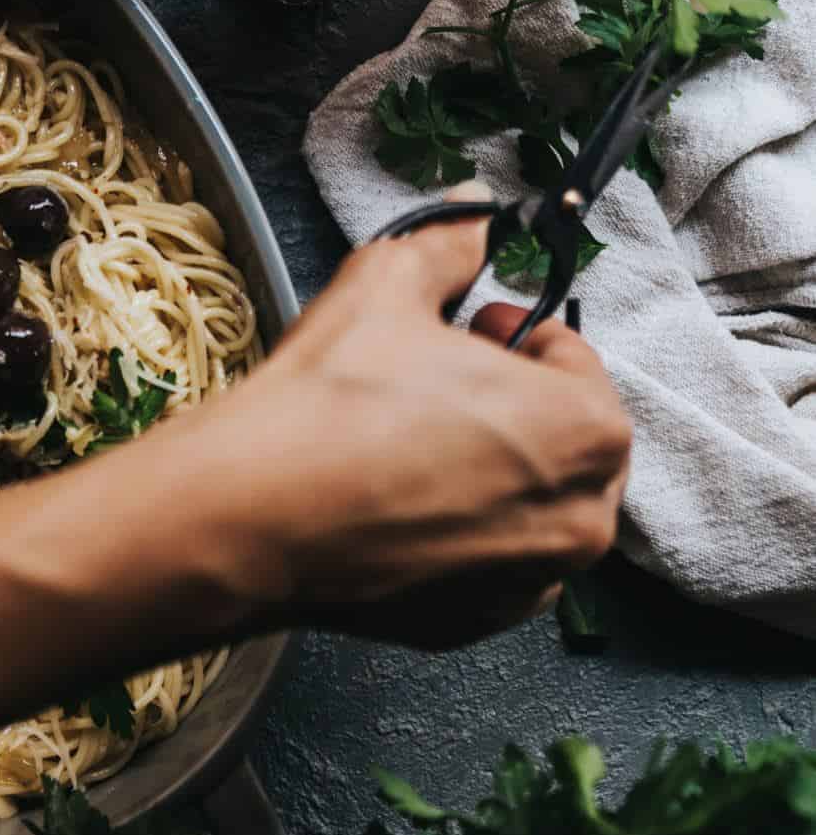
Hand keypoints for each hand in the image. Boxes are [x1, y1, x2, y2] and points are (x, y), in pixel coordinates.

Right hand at [204, 203, 630, 648]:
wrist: (247, 518)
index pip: (576, 361)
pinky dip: (458, 530)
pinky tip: (393, 500)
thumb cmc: (329, 404)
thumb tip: (472, 209)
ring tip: (409, 441)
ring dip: (489, 467)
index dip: (515, 334)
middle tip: (436, 381)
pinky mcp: (474, 624)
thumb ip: (448, 243)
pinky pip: (490, 563)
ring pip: (530, 505)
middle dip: (512, 403)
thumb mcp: (387, 286)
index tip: (468, 329)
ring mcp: (528, 582)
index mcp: (587, 430)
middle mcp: (580, 518)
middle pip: (565, 440)